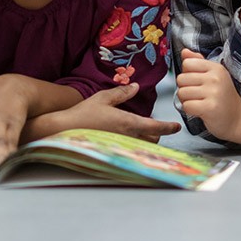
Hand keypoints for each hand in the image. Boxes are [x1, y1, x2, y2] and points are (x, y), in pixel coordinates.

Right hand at [54, 84, 180, 142]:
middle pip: (152, 140)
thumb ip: (121, 93)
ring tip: (140, 134)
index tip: (176, 127)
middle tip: (153, 127)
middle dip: (155, 134)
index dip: (169, 127)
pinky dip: (133, 147)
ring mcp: (121, 148)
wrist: (64, 131)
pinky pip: (130, 152)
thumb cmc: (83, 114)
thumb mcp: (103, 98)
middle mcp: (128, 138)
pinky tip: (126, 143)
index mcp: (128, 123)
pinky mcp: (113, 154)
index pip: (156, 128)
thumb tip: (135, 87)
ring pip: (142, 148)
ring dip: (145, 142)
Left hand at [175, 49, 240, 141]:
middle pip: (181, 79)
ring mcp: (214, 93)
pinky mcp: (210, 108)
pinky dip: (190, 110)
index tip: (196, 82)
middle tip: (197, 95)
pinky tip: (200, 110)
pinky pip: (186, 106)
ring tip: (198, 102)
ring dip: (186, 100)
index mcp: (216, 68)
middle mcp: (216, 78)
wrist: (238, 119)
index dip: (187, 74)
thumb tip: (184, 51)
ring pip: (182, 93)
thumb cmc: (222, 97)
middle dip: (184, 88)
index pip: (187, 63)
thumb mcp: (213, 75)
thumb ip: (197, 62)